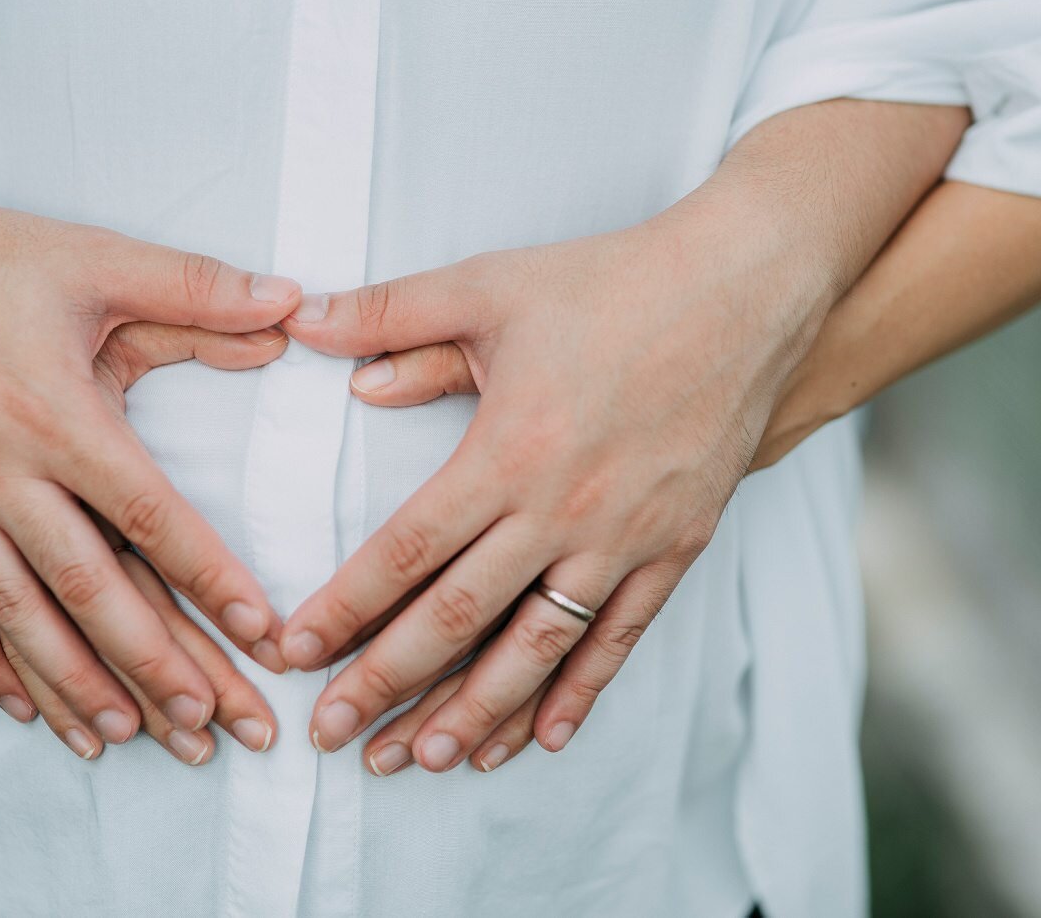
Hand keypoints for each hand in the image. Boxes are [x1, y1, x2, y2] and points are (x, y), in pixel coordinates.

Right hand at [0, 320, 284, 760]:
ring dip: (76, 682)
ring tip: (133, 735)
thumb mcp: (98, 261)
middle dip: (158, 664)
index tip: (263, 636)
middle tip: (215, 724)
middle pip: (90, 589)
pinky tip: (26, 706)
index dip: (211, 580)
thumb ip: (199, 290)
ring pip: (16, 614)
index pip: (150, 517)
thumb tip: (292, 304)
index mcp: (57, 414)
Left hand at [277, 100, 966, 772]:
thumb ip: (389, 312)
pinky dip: (579, 691)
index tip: (295, 653)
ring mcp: (624, 537)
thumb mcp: (489, 285)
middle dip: (387, 682)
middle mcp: (563, 509)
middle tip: (331, 734)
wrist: (745, 292)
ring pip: (537, 647)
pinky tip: (540, 737)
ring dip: (476, 710)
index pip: (407, 550)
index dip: (346, 608)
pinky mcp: (675, 546)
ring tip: (422, 758)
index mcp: (508, 450)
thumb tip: (299, 325)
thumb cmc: (612, 283)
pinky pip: (620, 635)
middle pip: (459, 617)